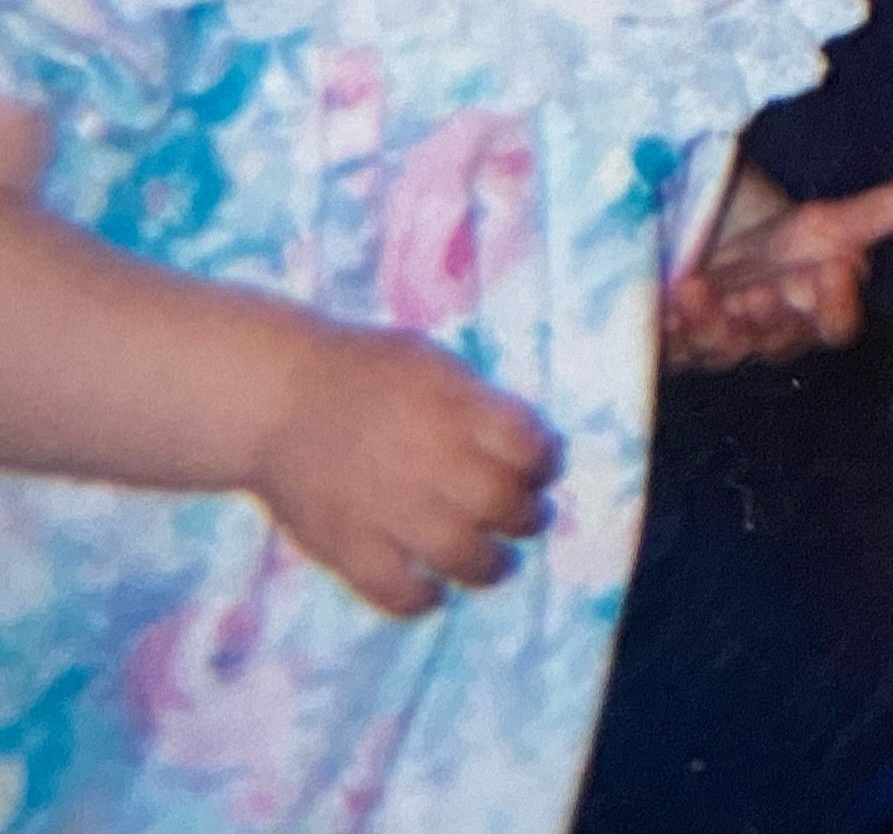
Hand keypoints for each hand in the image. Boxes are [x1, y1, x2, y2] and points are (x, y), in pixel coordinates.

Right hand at [245, 317, 559, 619]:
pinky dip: (420, 600)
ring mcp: (388, 509)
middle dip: (527, 517)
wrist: (274, 397)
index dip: (546, 462)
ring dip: (490, 566)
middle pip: (503, 504)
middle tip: (527, 520)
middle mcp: (430, 461)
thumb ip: (480, 403)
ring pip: (461, 555)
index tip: (542, 470)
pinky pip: (395, 591)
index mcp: (457, 410)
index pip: (529, 447)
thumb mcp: (435, 363)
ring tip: (496, 564)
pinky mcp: (347, 546)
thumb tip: (526, 440)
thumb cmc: (363, 372)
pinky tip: (431, 593)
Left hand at [663, 172, 892, 371]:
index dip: (836, 305)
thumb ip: (869, 216)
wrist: (710, 253)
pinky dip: (669, 321)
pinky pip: (673, 345)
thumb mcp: (820, 224)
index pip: (836, 323)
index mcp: (815, 313)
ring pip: (723, 347)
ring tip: (701, 288)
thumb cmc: (774, 246)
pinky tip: (669, 294)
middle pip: (777, 339)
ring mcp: (721, 344)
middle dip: (770, 316)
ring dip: (713, 322)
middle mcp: (771, 336)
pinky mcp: (674, 345)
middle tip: (763, 291)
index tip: (835, 270)